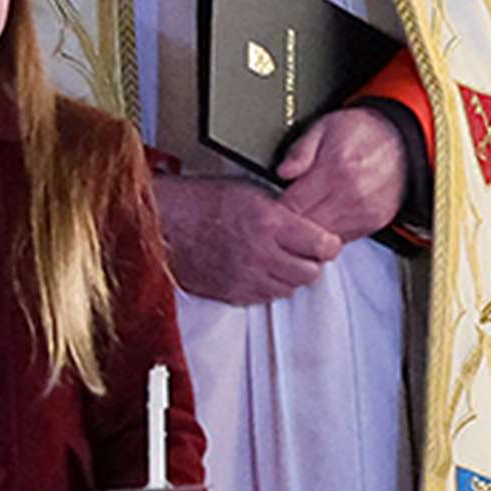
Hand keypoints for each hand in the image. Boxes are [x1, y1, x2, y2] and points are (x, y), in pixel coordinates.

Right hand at [151, 173, 341, 305]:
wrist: (163, 223)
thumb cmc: (199, 202)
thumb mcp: (248, 191)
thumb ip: (282, 211)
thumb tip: (307, 224)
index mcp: (269, 222)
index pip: (323, 246)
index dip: (327, 243)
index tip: (324, 240)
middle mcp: (260, 253)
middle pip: (310, 273)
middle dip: (311, 261)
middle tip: (303, 251)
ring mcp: (245, 277)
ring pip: (289, 289)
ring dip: (289, 276)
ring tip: (277, 260)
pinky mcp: (231, 293)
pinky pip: (264, 298)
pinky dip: (267, 287)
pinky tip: (258, 270)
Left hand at [277, 107, 406, 242]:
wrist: (400, 139)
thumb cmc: (359, 132)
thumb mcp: (323, 127)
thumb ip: (300, 150)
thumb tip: (282, 171)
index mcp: (336, 169)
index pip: (293, 205)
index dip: (276, 209)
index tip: (268, 206)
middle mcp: (352, 194)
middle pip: (306, 226)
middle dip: (289, 224)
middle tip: (279, 217)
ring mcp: (365, 211)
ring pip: (323, 237)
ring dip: (307, 233)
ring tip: (300, 217)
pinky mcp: (375, 222)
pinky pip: (342, 239)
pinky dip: (328, 234)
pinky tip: (321, 219)